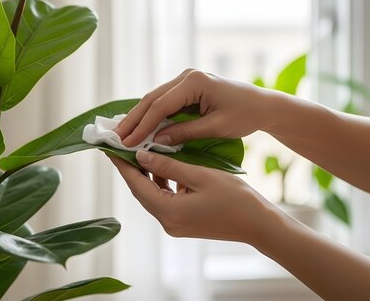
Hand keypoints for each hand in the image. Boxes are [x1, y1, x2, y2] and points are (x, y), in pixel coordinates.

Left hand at [109, 150, 279, 243]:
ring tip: (143, 151)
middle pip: (141, 191)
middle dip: (132, 168)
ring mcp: (175, 225)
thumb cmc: (235, 198)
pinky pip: (165, 200)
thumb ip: (168, 166)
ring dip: (148, 174)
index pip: (136, 184)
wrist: (259, 224)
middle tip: (123, 145)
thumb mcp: (200, 175)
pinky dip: (162, 183)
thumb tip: (141, 156)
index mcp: (169, 211)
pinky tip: (165, 167)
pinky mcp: (183, 223)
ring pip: (152, 194)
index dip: (122, 164)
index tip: (110, 147)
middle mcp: (167, 222)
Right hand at [115, 69, 281, 146]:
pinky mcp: (186, 87)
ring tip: (121, 135)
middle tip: (115, 139)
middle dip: (133, 120)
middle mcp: (186, 76)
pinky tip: (138, 128)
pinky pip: (163, 102)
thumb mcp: (215, 127)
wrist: (262, 105)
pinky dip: (150, 115)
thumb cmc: (245, 115)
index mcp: (194, 82)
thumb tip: (157, 142)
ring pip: (154, 99)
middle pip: (152, 99)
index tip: (128, 143)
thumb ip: (185, 133)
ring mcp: (185, 80)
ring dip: (138, 118)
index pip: (161, 105)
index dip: (143, 126)